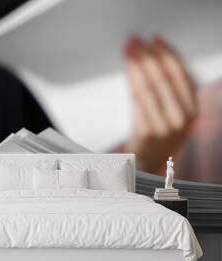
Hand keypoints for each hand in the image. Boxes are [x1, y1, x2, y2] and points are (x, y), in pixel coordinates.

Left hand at [123, 36, 197, 172]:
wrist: (149, 161)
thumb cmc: (158, 131)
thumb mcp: (171, 110)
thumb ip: (166, 88)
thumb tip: (148, 56)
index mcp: (193, 109)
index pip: (182, 74)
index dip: (168, 54)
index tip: (155, 39)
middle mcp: (183, 117)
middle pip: (165, 78)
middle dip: (149, 55)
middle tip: (135, 40)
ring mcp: (165, 126)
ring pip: (150, 87)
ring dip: (137, 64)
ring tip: (128, 49)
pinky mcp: (147, 132)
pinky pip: (138, 100)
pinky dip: (132, 79)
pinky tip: (127, 67)